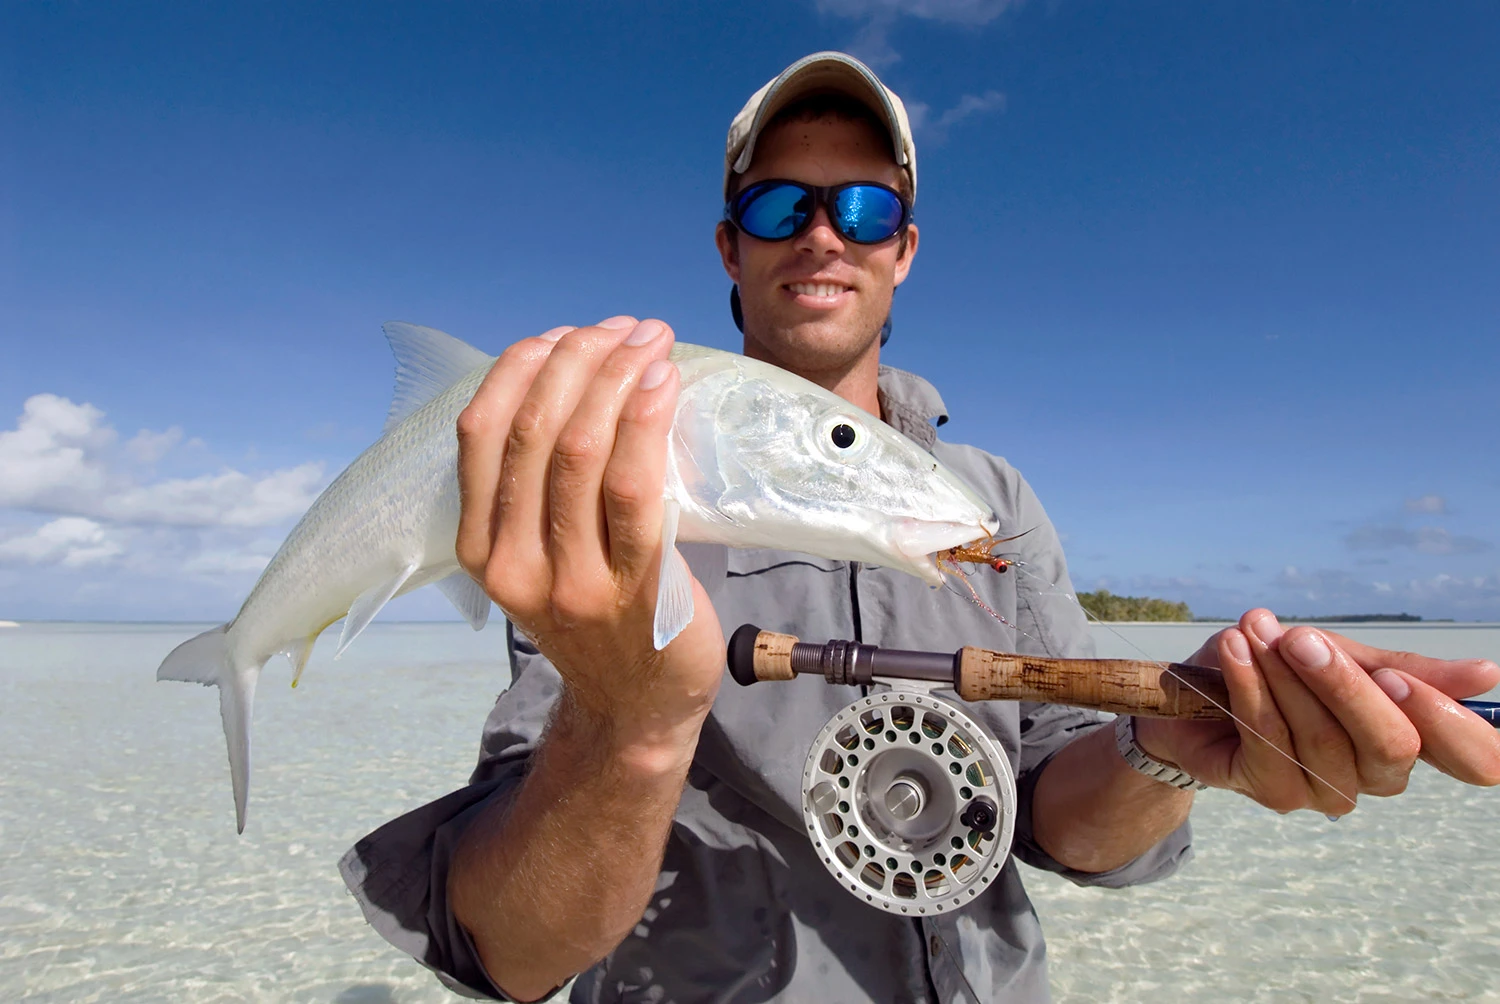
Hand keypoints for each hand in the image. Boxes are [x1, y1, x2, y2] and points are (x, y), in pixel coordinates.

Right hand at [454, 316, 725, 756]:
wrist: (637, 709)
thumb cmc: (598, 619)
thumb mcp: (538, 559)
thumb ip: (536, 491)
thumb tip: (570, 383)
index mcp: (481, 550)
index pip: (481, 431)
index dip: (523, 366)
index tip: (567, 333)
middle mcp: (516, 565)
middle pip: (533, 431)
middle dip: (579, 359)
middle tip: (625, 328)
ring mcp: (574, 581)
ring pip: (581, 451)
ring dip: (616, 378)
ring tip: (649, 341)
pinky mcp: (636, 590)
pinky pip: (635, 489)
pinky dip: (646, 423)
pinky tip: (661, 385)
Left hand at [1138, 609, 1499, 814]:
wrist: (1193, 692)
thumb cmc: (1277, 670)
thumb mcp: (1341, 655)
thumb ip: (1403, 668)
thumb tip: (1487, 675)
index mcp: (1408, 740)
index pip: (1472, 760)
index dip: (1449, 726)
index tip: (1400, 680)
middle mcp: (1375, 777)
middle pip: (1392, 746)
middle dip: (1345, 686)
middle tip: (1303, 639)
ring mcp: (1324, 792)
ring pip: (1322, 738)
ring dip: (1284, 677)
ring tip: (1256, 632)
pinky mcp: (1272, 792)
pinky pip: (1268, 738)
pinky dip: (1250, 687)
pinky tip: (1236, 651)